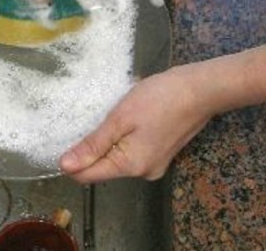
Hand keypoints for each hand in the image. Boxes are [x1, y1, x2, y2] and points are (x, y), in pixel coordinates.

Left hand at [59, 64, 215, 182]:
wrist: (201, 89)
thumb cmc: (160, 99)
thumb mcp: (120, 118)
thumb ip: (93, 144)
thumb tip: (64, 166)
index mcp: (130, 167)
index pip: (87, 176)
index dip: (72, 160)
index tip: (65, 137)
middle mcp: (142, 173)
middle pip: (103, 166)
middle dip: (94, 145)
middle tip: (98, 117)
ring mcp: (154, 164)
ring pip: (117, 157)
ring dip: (110, 139)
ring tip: (117, 113)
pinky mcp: (161, 154)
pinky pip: (132, 151)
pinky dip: (125, 137)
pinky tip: (131, 117)